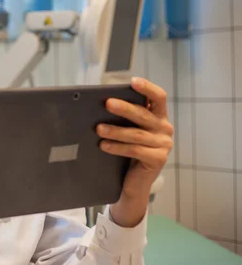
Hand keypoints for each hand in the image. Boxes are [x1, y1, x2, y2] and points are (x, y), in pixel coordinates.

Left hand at [96, 77, 173, 226]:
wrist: (133, 183)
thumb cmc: (127, 152)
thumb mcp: (127, 131)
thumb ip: (123, 118)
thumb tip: (102, 104)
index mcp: (158, 117)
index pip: (158, 98)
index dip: (147, 88)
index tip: (133, 81)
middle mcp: (165, 129)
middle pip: (144, 115)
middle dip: (124, 108)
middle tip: (107, 103)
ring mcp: (164, 145)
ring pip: (136, 134)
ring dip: (115, 130)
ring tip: (98, 128)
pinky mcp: (158, 160)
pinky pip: (135, 150)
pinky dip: (117, 147)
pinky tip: (103, 145)